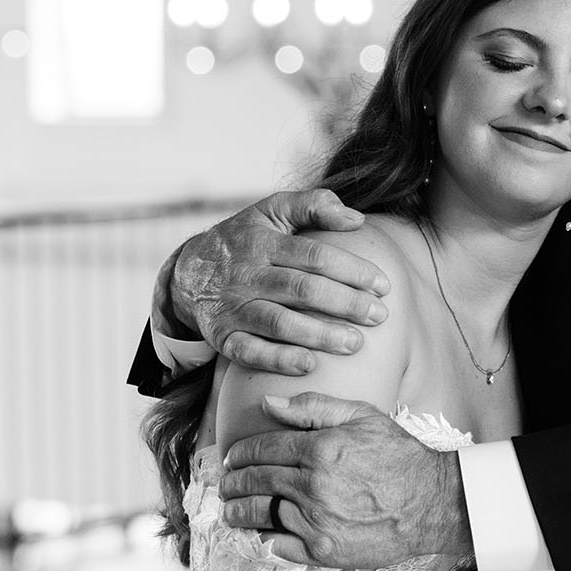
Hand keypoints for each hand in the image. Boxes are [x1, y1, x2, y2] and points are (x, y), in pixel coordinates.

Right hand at [166, 188, 391, 375]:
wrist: (187, 272)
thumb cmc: (244, 239)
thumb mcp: (271, 211)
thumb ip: (312, 204)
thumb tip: (356, 218)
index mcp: (264, 242)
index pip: (315, 255)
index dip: (352, 270)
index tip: (383, 285)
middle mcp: (248, 275)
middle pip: (302, 290)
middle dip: (345, 304)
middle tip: (379, 316)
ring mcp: (233, 307)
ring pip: (279, 323)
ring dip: (319, 335)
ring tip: (355, 344)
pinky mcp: (222, 336)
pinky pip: (248, 351)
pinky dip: (277, 360)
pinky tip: (309, 365)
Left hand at [221, 391, 472, 569]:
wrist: (434, 503)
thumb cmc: (399, 457)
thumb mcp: (362, 417)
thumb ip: (312, 408)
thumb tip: (268, 404)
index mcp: (319, 449)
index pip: (261, 449)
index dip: (239, 453)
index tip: (231, 459)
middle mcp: (312, 485)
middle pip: (254, 481)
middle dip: (232, 482)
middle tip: (225, 484)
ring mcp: (316, 521)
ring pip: (259, 514)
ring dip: (236, 512)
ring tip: (230, 511)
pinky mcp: (323, 551)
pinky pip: (277, 546)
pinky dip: (259, 539)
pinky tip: (253, 535)